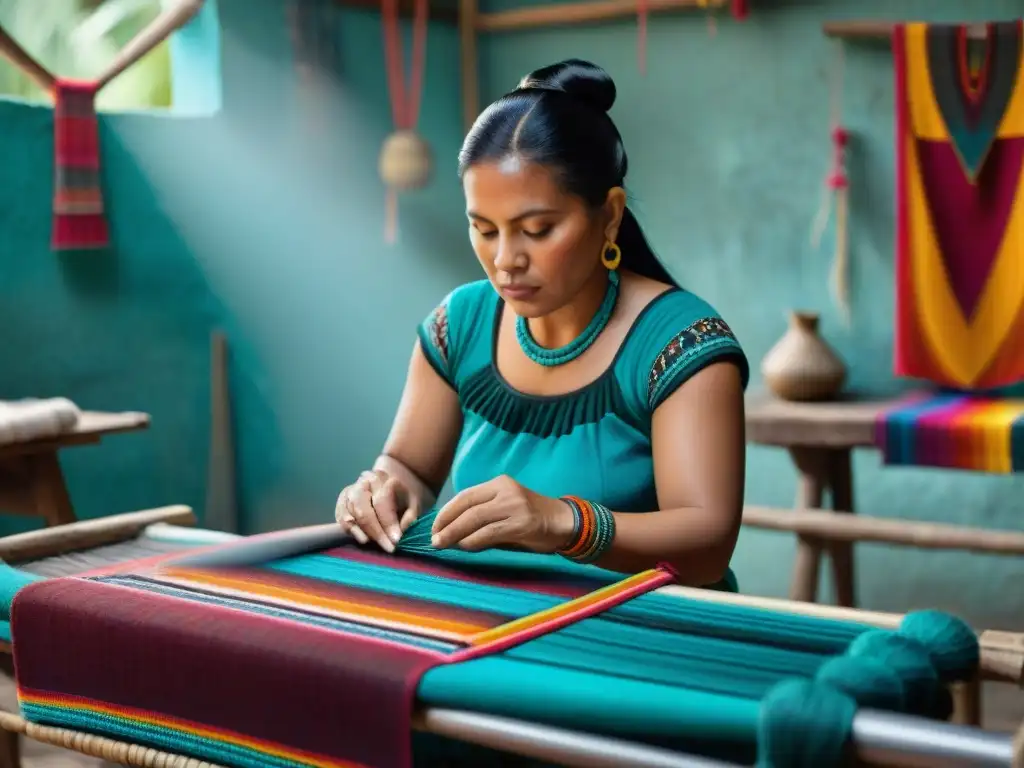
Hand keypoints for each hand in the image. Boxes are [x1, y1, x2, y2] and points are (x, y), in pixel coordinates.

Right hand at [335, 470, 422, 551]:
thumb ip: (410, 515)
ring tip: (376, 545)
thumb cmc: (403, 498)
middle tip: (388, 547)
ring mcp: (351, 491)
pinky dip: (350, 530)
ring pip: (351, 513)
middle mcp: (364, 482)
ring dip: (363, 532)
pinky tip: (363, 539)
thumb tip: (401, 530)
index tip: (396, 540)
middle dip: (375, 532)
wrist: (390, 487)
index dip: (388, 523)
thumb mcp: (414, 503)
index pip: (382, 502)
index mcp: (383, 478)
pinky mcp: (342, 501)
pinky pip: (342, 517)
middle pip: (363, 509)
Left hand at [431, 475, 575, 552]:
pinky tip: (464, 547)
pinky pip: (490, 532)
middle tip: (433, 539)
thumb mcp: (506, 507)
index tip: (434, 526)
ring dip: (455, 534)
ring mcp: (515, 506)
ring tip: (443, 544)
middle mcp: (506, 490)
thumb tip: (451, 528)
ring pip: (476, 519)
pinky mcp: (523, 523)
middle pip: (468, 507)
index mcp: (500, 483)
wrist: (564, 522)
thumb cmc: (531, 517)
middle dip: (446, 524)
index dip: (446, 511)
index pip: (465, 495)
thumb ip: (483, 513)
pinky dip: (474, 541)